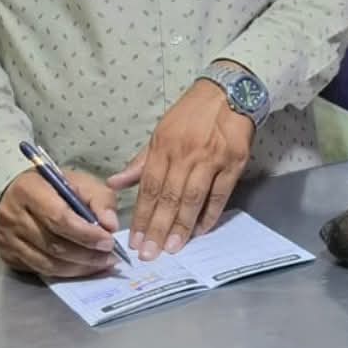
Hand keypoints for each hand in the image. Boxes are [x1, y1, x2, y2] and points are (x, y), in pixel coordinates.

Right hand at [0, 165, 119, 279]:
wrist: (18, 193)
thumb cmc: (52, 187)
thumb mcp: (79, 181)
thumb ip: (99, 198)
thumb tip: (110, 225)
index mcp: (29, 190)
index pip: (59, 218)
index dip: (86, 233)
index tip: (109, 241)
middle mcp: (13, 217)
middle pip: (53, 245)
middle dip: (86, 254)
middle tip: (110, 256)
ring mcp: (7, 240)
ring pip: (47, 264)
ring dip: (78, 268)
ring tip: (101, 264)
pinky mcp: (8, 257)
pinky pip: (40, 271)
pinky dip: (65, 273)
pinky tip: (82, 268)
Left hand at [109, 77, 254, 260]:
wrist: (228, 92)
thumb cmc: (191, 114)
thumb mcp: (160, 131)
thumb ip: (140, 162)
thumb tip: (114, 183)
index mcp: (163, 145)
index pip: (149, 187)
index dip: (141, 216)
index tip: (134, 240)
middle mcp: (185, 153)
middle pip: (169, 197)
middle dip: (158, 228)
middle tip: (150, 254)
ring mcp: (210, 159)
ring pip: (192, 198)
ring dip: (182, 227)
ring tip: (172, 249)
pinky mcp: (234, 162)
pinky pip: (220, 195)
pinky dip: (210, 215)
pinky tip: (200, 231)